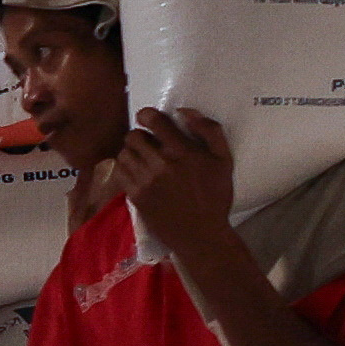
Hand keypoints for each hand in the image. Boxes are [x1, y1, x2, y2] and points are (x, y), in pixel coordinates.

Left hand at [100, 106, 239, 249]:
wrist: (201, 234)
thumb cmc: (215, 195)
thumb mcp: (224, 159)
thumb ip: (208, 130)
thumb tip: (184, 111)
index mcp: (182, 151)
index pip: (152, 120)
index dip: (147, 115)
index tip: (149, 119)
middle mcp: (160, 163)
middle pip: (133, 136)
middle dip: (140, 135)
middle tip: (149, 144)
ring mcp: (145, 181)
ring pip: (124, 153)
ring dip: (132, 152)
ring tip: (143, 159)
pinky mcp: (135, 196)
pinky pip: (120, 172)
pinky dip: (126, 168)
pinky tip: (138, 173)